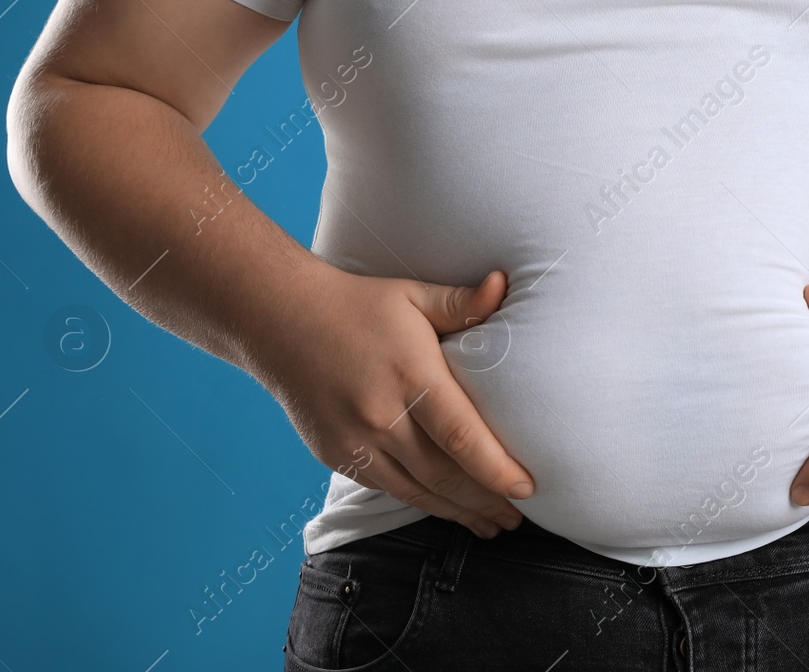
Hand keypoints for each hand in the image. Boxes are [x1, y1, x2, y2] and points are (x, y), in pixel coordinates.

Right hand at [253, 264, 533, 538]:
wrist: (280, 321)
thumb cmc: (358, 305)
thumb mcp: (412, 295)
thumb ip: (461, 303)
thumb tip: (502, 283)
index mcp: (410, 375)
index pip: (462, 436)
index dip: (497, 470)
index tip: (528, 489)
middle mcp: (382, 415)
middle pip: (446, 475)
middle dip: (488, 502)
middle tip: (521, 517)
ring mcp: (355, 441)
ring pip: (418, 491)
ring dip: (459, 513)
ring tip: (493, 524)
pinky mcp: (336, 455)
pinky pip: (388, 488)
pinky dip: (423, 502)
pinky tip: (448, 508)